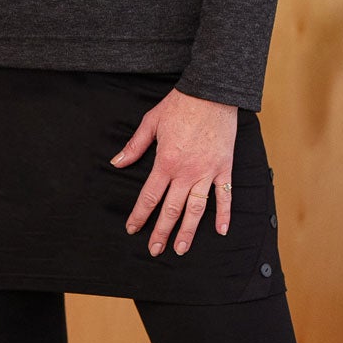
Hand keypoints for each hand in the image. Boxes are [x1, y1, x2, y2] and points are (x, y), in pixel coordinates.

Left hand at [110, 87, 237, 256]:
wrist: (212, 92)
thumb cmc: (180, 105)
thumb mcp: (151, 122)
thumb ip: (134, 146)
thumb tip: (117, 163)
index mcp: (166, 162)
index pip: (149, 196)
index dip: (139, 215)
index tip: (132, 229)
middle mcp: (186, 172)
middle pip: (171, 209)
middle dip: (161, 231)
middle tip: (155, 250)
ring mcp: (207, 171)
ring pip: (197, 208)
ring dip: (188, 231)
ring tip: (181, 249)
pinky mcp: (224, 167)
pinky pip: (225, 195)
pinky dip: (224, 214)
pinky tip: (222, 231)